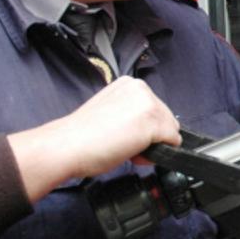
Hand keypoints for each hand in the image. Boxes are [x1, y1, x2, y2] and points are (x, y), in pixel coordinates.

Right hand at [7, 76, 181, 201]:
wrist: (67, 146)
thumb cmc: (82, 135)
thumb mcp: (112, 112)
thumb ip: (131, 113)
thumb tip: (149, 128)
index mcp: (129, 84)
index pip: (155, 109)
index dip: (144, 128)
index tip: (123, 133)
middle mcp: (141, 89)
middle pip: (166, 119)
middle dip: (151, 136)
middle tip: (122, 143)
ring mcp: (149, 104)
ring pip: (170, 131)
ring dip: (153, 145)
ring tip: (125, 147)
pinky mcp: (154, 122)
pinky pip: (172, 143)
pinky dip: (157, 154)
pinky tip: (132, 153)